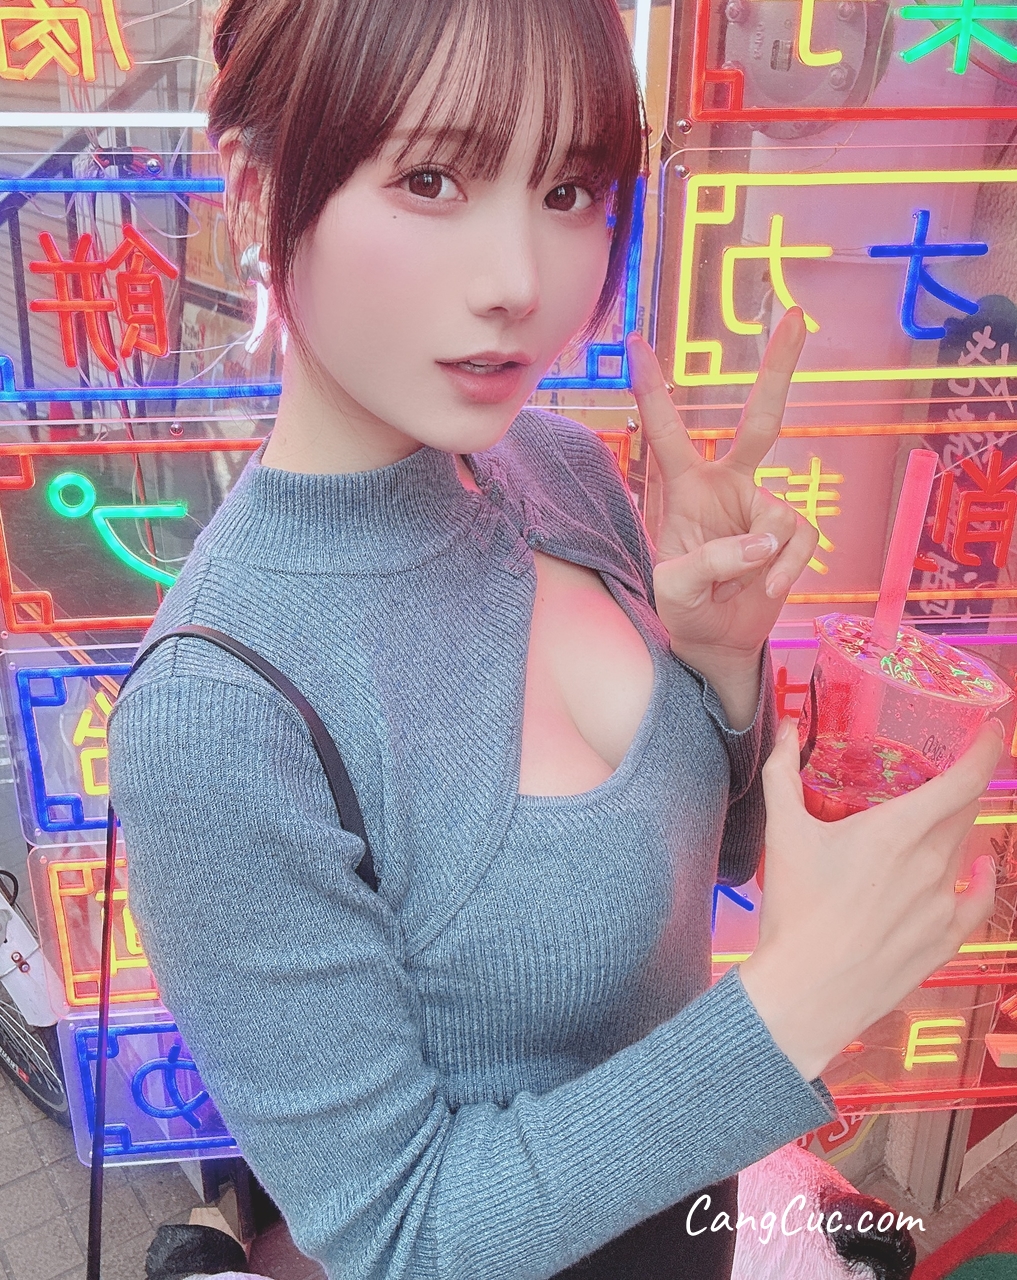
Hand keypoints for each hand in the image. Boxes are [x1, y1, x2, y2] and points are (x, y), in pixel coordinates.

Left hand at [627, 309, 817, 666]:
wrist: (716, 641)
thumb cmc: (683, 606)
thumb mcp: (675, 589)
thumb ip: (709, 562)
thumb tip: (764, 540)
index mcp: (685, 488)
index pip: (667, 431)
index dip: (651, 389)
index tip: (635, 344)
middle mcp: (727, 485)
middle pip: (761, 420)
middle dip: (779, 368)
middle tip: (797, 316)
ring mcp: (762, 507)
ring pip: (779, 515)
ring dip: (757, 561)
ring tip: (734, 589)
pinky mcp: (790, 534)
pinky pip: (801, 540)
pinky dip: (786, 570)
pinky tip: (766, 591)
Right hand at [739, 718, 1001, 1080]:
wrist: (806, 993)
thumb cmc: (795, 913)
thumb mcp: (782, 833)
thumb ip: (783, 772)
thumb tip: (789, 727)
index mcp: (896, 831)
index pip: (963, 779)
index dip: (986, 748)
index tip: (992, 728)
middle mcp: (931, 863)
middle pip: (964, 811)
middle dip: (956, 789)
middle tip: (937, 777)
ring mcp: (943, 904)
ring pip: (965, 850)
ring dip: (954, 830)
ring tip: (932, 823)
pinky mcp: (944, 939)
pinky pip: (979, 900)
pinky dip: (984, 879)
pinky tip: (982, 868)